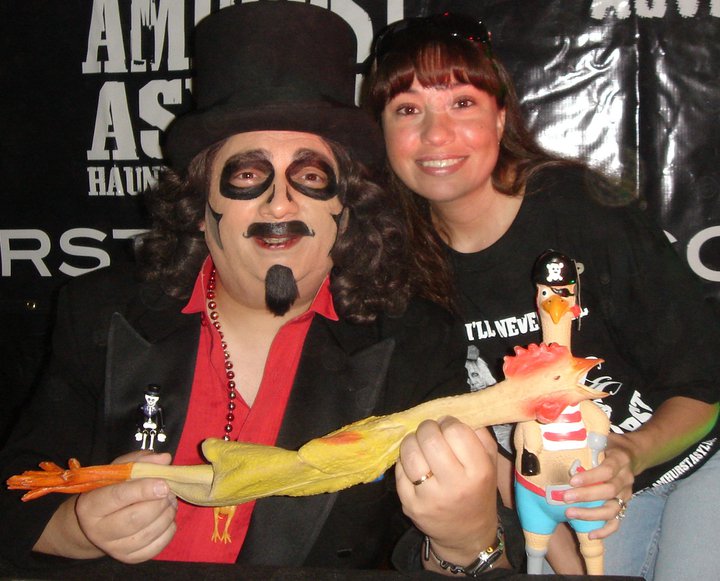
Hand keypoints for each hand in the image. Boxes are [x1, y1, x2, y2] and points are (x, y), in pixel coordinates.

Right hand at [74, 451, 176, 562]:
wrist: (96, 523)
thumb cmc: (109, 490)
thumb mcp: (118, 471)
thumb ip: (139, 461)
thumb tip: (164, 459)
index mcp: (90, 505)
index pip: (118, 496)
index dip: (143, 489)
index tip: (163, 484)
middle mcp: (98, 531)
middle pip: (136, 518)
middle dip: (159, 503)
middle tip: (169, 491)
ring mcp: (114, 548)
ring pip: (149, 533)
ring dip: (167, 514)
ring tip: (170, 501)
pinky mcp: (129, 558)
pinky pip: (156, 547)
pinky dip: (169, 530)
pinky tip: (168, 518)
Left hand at [396, 417, 499, 565]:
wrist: (466, 534)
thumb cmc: (478, 491)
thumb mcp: (490, 464)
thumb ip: (479, 435)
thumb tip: (453, 414)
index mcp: (478, 472)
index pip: (456, 431)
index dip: (449, 422)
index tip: (448, 426)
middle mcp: (454, 486)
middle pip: (431, 439)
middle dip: (427, 428)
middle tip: (430, 431)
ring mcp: (430, 498)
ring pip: (410, 452)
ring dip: (412, 441)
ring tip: (419, 444)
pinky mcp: (410, 505)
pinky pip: (399, 470)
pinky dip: (404, 460)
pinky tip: (414, 462)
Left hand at [562, 433, 634, 538]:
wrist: (631, 453)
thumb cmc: (608, 445)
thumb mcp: (601, 437)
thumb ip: (586, 438)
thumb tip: (560, 431)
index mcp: (619, 460)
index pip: (607, 470)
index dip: (590, 477)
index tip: (572, 480)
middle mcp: (625, 478)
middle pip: (609, 491)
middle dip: (586, 496)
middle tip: (565, 498)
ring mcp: (626, 494)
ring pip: (612, 509)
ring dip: (591, 514)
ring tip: (570, 514)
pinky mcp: (624, 506)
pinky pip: (618, 522)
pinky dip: (605, 530)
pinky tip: (590, 534)